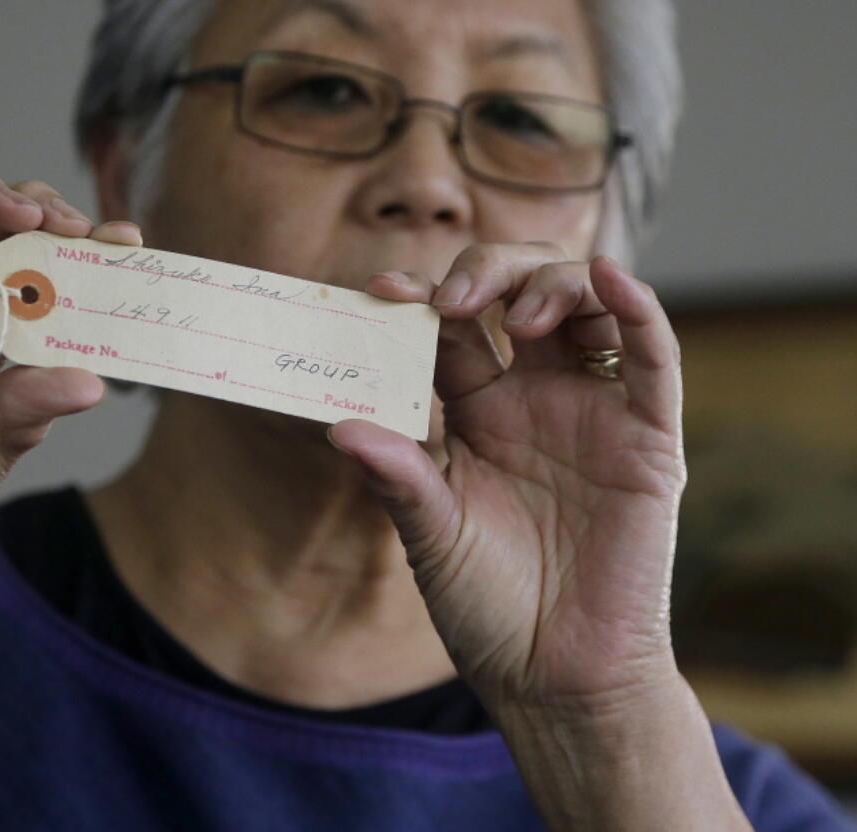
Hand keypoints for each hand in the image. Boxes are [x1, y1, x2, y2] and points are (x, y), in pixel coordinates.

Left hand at [329, 244, 685, 710]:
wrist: (553, 674)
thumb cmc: (486, 606)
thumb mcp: (430, 535)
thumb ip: (395, 477)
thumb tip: (337, 426)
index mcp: (476, 411)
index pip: (452, 330)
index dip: (420, 299)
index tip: (380, 291)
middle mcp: (534, 397)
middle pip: (518, 293)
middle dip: (487, 272)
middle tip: (451, 300)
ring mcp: (592, 411)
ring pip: (586, 305)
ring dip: (552, 283)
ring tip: (517, 316)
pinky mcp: (647, 438)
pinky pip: (653, 358)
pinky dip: (638, 310)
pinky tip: (612, 278)